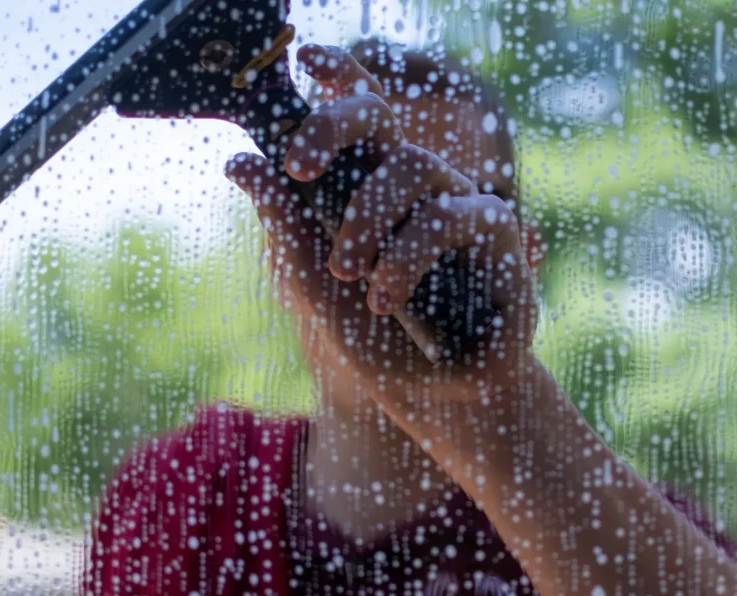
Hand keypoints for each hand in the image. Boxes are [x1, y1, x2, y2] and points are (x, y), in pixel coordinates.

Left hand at [225, 45, 538, 404]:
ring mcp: (456, 203)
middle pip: (381, 118)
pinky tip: (385, 297)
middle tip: (300, 167)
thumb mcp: (315, 282)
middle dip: (335, 127)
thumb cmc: (377, 340)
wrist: (431, 396)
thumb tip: (239, 159)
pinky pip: (454, 213)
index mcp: (369, 188)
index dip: (340, 76)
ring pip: (414, 164)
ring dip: (369, 217)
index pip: (358, 116)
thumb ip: (285, 222)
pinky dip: (409, 254)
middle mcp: (414, 187)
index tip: (306, 58)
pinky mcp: (497, 232)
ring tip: (349, 274)